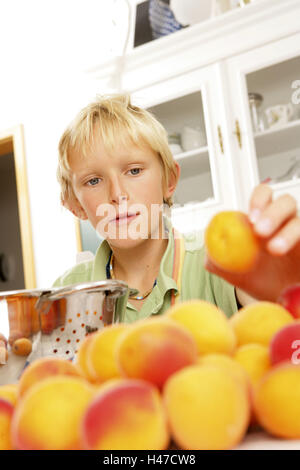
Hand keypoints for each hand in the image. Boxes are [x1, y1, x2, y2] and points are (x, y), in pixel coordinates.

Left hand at [205, 184, 299, 301]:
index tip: (250, 218)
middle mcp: (286, 222)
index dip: (258, 200)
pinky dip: (298, 241)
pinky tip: (292, 256)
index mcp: (265, 219)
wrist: (278, 299)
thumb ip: (217, 261)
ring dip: (287, 232)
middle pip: (286, 202)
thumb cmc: (257, 279)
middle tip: (259, 231)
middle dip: (272, 213)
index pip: (264, 196)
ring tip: (274, 249)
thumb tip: (208, 254)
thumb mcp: (234, 272)